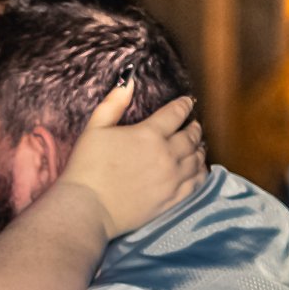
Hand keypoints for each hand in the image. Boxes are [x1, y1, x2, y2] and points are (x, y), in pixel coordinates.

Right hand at [56, 82, 203, 237]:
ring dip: (200, 149)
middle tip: (194, 124)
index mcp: (149, 134)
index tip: (187, 102)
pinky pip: (196, 183)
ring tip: (198, 145)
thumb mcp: (95, 128)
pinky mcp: (172, 199)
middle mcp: (167, 155)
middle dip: (194, 127)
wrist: (89, 208)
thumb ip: (114, 104)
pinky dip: (201, 173)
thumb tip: (128, 81)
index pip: (176, 113)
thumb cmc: (87, 167)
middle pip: (191, 136)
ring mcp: (172, 179)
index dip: (184, 105)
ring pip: (197, 159)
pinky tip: (199, 170)